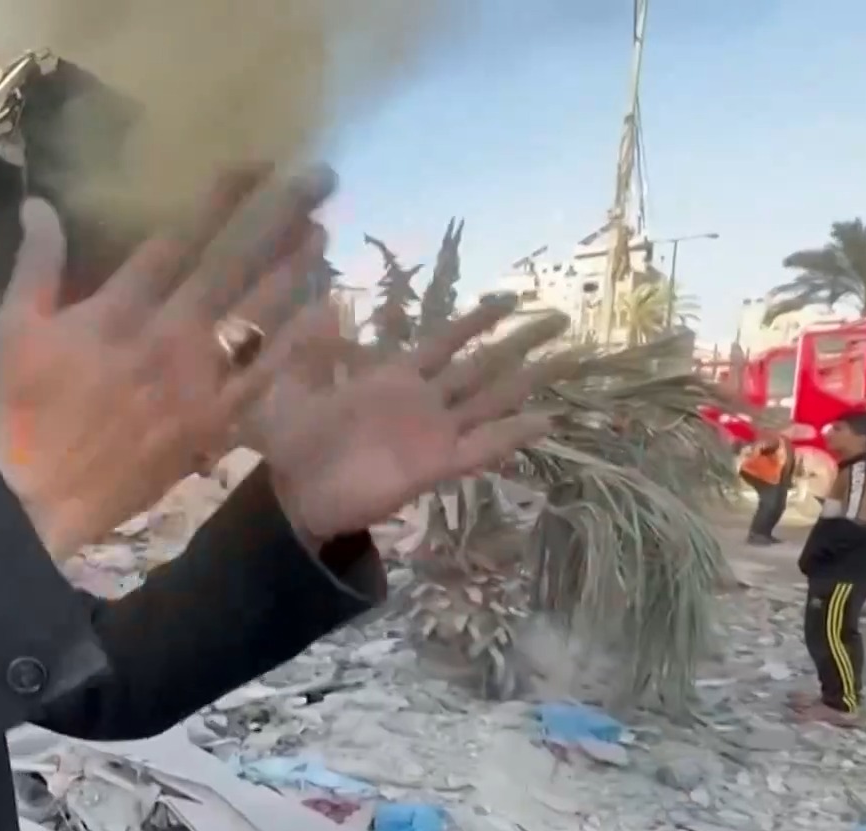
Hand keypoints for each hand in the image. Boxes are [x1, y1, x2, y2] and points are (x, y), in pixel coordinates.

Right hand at [0, 167, 336, 560]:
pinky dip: (296, 345)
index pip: (179, 238)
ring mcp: (195, 381)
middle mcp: (166, 335)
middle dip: (278, 216)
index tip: (257, 163)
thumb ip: (37, 264)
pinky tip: (325, 313)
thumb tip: (41, 204)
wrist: (41, 497)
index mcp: (117, 309)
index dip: (222, 197)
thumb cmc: (24, 410)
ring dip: (294, 270)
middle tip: (320, 179)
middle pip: (233, 264)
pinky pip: (264, 378)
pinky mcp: (212, 423)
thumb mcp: (14, 329)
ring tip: (324, 233)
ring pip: (258, 315)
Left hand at [235, 299, 570, 540]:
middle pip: (481, 365)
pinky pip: (482, 446)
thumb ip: (315, 349)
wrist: (294, 496)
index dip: (475, 321)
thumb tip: (329, 304)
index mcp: (393, 378)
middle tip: (561, 318)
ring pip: (492, 400)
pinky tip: (548, 420)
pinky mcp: (437, 466)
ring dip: (530, 380)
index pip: (443, 342)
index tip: (511, 298)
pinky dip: (513, 435)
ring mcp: (433, 433)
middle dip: (520, 342)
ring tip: (571, 358)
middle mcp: (423, 402)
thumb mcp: (296, 387)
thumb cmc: (295, 444)